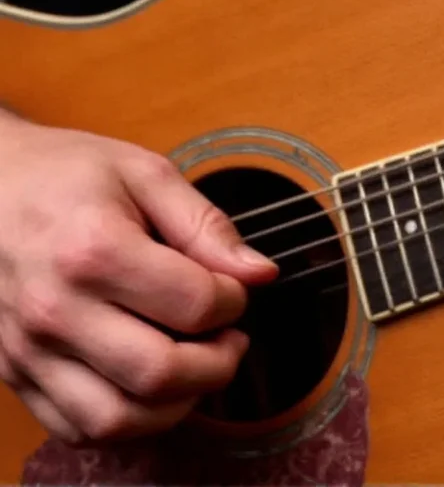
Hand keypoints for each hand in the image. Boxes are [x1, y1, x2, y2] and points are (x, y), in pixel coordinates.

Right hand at [0, 117, 277, 442]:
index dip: (236, 301)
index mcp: (93, 250)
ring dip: (178, 403)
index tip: (234, 288)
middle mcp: (55, 309)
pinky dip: (129, 421)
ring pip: (119, 419)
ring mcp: (28, 348)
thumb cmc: (65, 175)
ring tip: (196, 366)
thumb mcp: (145, 174)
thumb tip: (260, 273)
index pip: (196, 305)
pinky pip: (79, 427)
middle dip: (219, 363)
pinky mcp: (14, 373)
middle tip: (230, 338)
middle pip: (161, 374)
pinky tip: (150, 386)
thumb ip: (207, 226)